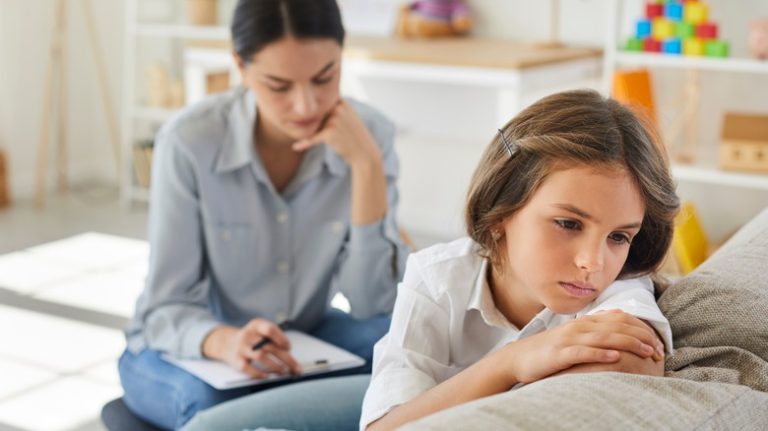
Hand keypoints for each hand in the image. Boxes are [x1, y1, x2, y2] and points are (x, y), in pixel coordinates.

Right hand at [202, 319, 301, 378]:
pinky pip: (248, 368)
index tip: (289, 348)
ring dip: (275, 366)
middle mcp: (248, 335)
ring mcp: (240, 348)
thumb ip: (274, 339)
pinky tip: (268, 376)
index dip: (282, 339)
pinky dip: (259, 373)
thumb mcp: (260, 331)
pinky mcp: (235, 360)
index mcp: (256, 325)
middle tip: (296, 368)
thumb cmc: (251, 338)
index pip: (270, 330)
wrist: (226, 342)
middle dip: (286, 359)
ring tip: (284, 371)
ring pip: (260, 357)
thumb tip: (290, 356)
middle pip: (269, 346)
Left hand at [292, 100, 380, 167]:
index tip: (310, 119)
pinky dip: (304, 143)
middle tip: (320, 133)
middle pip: (315, 114)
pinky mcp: (329, 132)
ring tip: (320, 140)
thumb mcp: (347, 116)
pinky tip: (296, 147)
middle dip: (310, 123)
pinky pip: (311, 137)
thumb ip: (333, 109)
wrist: (364, 152)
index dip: (315, 113)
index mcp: (342, 102)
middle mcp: (338, 108)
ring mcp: (334, 119)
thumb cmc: (354, 135)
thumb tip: (312, 106)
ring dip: (310, 133)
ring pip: (313, 126)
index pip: (320, 104)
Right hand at [500, 310, 664, 384]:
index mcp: (585, 322)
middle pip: (617, 327)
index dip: (642, 328)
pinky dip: (600, 354)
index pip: (620, 319)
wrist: (519, 358)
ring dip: (628, 344)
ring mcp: (569, 339)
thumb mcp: (574, 333)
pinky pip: (583, 352)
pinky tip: (615, 359)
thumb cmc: (549, 349)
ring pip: (604, 338)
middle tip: (659, 350)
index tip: (658, 342)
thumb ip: (596, 324)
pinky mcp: (560, 354)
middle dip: (641, 337)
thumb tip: (619, 314)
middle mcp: (580, 327)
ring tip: (646, 352)